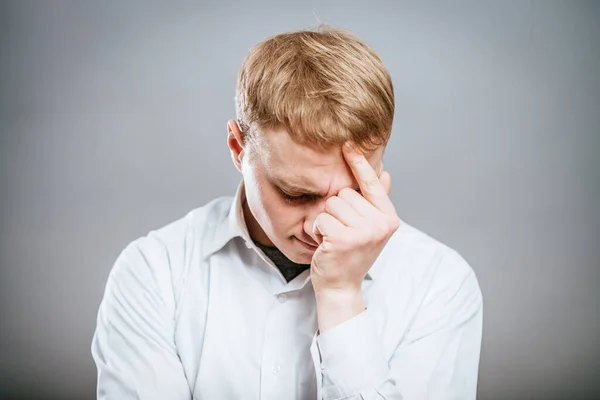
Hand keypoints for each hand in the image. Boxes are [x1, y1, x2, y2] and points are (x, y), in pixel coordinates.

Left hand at [310, 142, 400, 296]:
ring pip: (331, 205)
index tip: (348, 143)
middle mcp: (381, 224)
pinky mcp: (345, 239)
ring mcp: (364, 232)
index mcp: (389, 218)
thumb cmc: (351, 254)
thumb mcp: (369, 227)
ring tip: (335, 238)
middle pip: (345, 194)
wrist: (341, 285)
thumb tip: (385, 173)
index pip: (372, 184)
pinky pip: (322, 218)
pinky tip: (327, 245)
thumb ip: (377, 201)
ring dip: (327, 221)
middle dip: (337, 211)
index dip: (359, 163)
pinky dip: (319, 230)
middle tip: (342, 233)